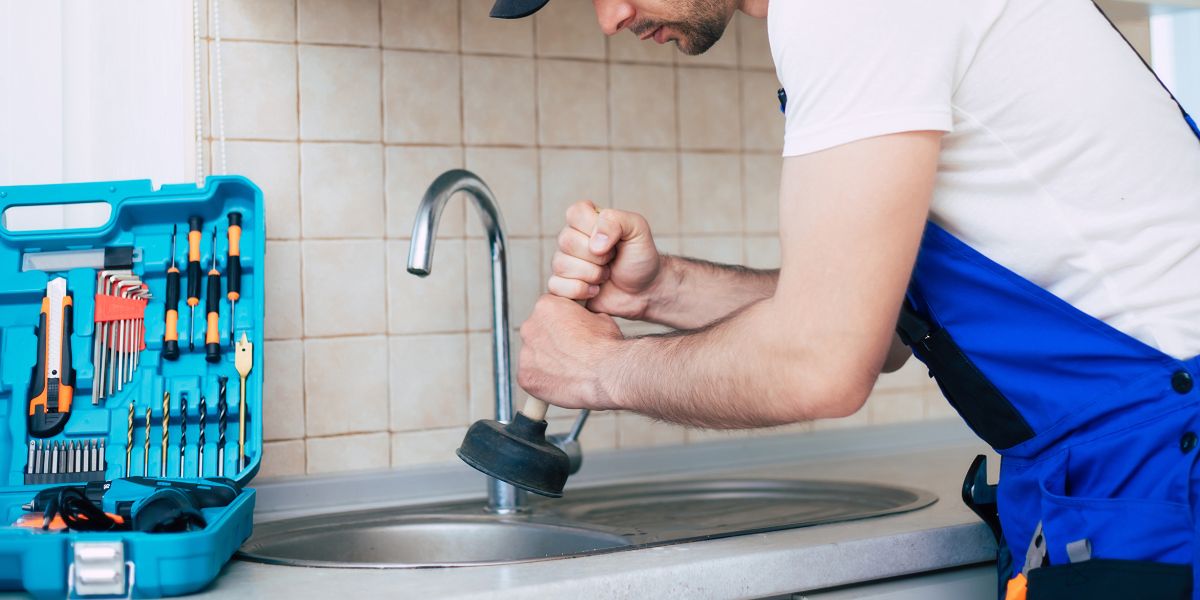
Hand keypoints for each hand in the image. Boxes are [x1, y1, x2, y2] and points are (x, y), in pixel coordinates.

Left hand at [518, 295, 624, 410]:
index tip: (570, 333)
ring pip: (533, 356)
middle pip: (537, 333)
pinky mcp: (525, 378)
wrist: (608, 374)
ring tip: (570, 369)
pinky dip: (544, 381)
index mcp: (545, 306)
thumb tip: (581, 322)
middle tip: (570, 353)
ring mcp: (525, 354)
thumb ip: (580, 316)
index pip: (546, 311)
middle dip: (551, 342)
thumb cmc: (607, 346)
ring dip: (547, 361)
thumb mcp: (599, 317)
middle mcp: (529, 327)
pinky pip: (532, 377)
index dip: (560, 323)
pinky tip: (563, 382)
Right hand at [548, 201, 661, 319]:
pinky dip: (579, 290)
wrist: (644, 291)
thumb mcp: (638, 231)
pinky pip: (555, 285)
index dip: (594, 228)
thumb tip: (594, 243)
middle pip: (566, 241)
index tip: (612, 240)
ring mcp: (565, 262)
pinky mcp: (563, 285)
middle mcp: (572, 238)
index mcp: (587, 219)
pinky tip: (595, 290)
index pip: (575, 213)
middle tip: (611, 260)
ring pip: (560, 264)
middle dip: (597, 257)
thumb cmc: (640, 258)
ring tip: (605, 275)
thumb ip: (617, 222)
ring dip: (592, 275)